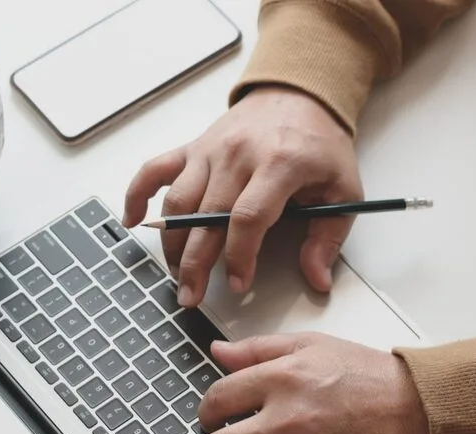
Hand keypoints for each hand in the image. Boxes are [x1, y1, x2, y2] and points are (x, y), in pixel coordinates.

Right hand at [122, 86, 361, 305]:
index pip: (248, 218)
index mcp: (279, 164)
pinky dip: (137, 194)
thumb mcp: (343, 189)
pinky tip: (132, 221)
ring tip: (177, 275)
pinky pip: (155, 170)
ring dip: (171, 242)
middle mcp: (238, 155)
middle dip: (196, 263)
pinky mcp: (193, 147)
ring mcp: (210, 150)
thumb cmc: (320, 146)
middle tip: (192, 296)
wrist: (299, 95)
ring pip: (178, 201)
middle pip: (206, 216)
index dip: (239, 256)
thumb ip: (328, 237)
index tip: (238, 284)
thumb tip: (317, 279)